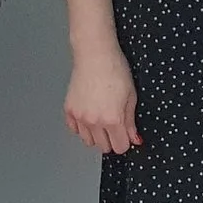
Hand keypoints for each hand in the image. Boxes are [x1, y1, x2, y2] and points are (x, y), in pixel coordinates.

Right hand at [65, 39, 141, 154]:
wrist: (95, 55)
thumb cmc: (115, 70)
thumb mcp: (131, 96)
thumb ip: (131, 121)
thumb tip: (134, 139)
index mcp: (113, 119)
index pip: (120, 147)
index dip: (125, 141)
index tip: (125, 134)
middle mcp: (94, 121)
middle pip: (103, 147)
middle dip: (111, 139)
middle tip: (114, 124)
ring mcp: (79, 117)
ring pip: (88, 141)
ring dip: (96, 135)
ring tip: (101, 117)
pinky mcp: (69, 110)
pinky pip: (74, 130)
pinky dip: (82, 127)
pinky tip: (89, 114)